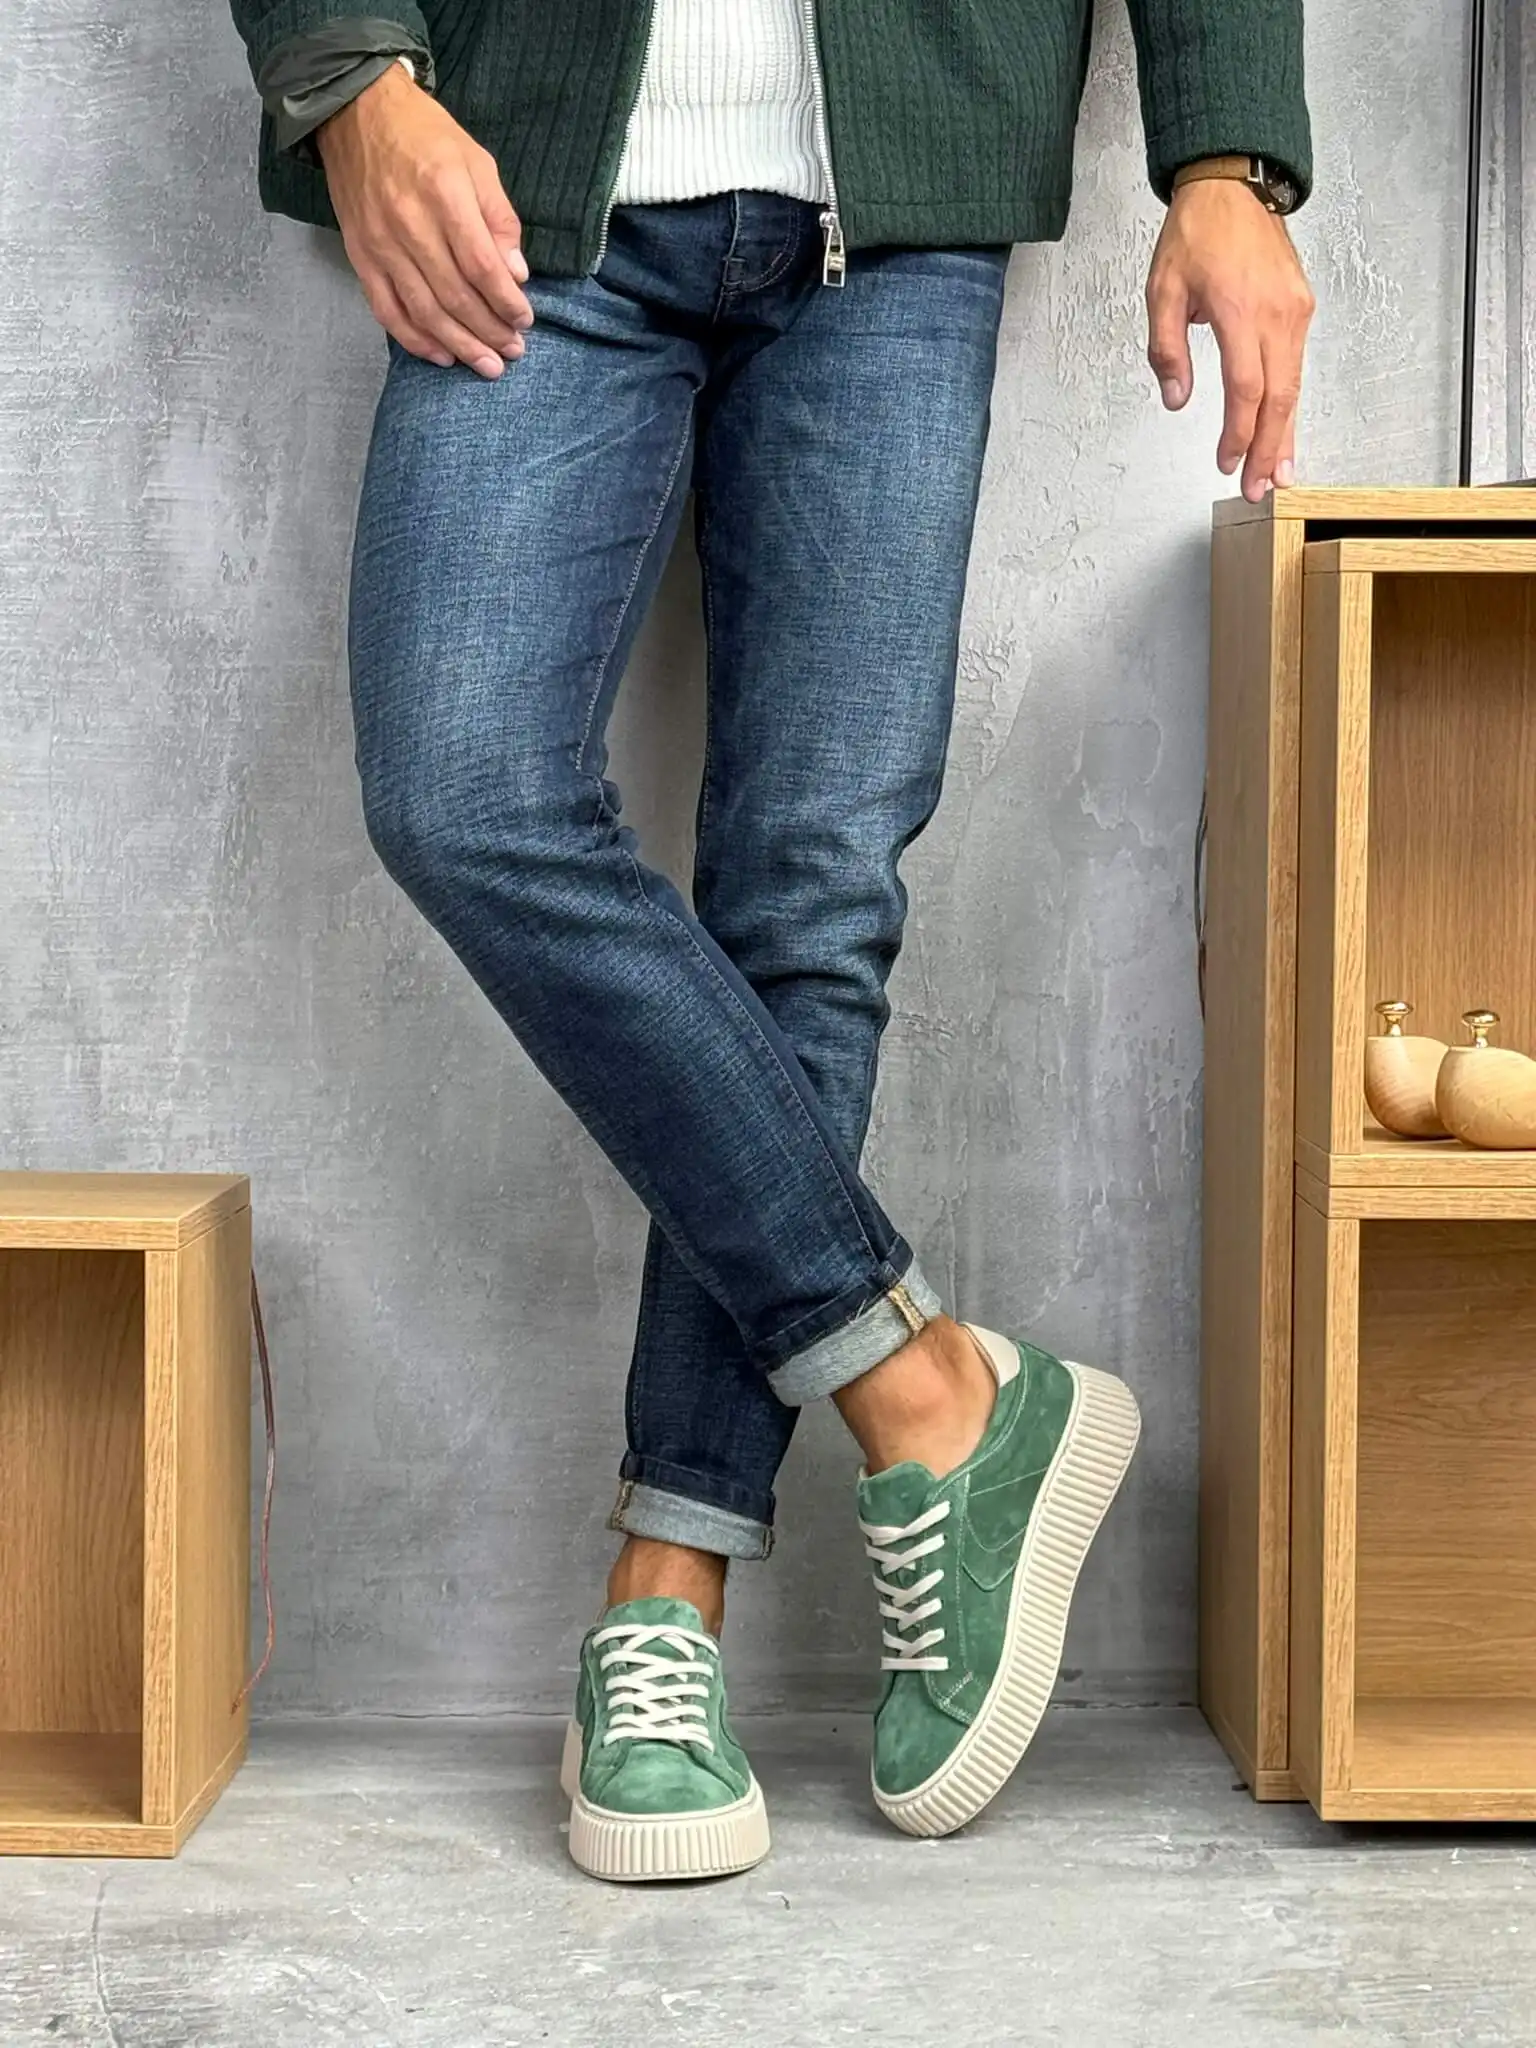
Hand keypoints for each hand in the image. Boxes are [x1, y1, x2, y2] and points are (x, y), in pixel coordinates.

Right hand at [317, 62, 532, 377]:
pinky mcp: (360, 256)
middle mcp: (409, 223)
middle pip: (455, 296)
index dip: (506, 301)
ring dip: (460, 345)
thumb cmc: (425, 134)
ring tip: (487, 364)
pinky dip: (415, 340)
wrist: (355, 112)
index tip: (524, 320)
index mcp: (443, 194)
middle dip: (489, 332)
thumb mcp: (477, 161)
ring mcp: (381, 244)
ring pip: (424, 311)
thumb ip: (500, 218)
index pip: (481, 266)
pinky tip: (442, 356)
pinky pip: (387, 310)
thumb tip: (516, 273)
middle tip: (513, 352)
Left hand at [1146, 179, 1314, 501]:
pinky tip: (1285, 428)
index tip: (1225, 463)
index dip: (1238, 434)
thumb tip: (1176, 399)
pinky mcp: (1302, 306)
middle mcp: (1277, 313)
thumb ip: (1167, 350)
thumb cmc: (1196, 232)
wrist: (1231, 185)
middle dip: (1268, 449)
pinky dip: (1290, 402)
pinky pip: (1297, 365)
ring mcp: (1295, 310)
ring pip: (1294, 386)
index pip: (1245, 390)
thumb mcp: (1161, 291)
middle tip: (1259, 488)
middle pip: (1279, 398)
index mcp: (1240, 311)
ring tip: (1278, 474)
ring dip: (1286, 434)